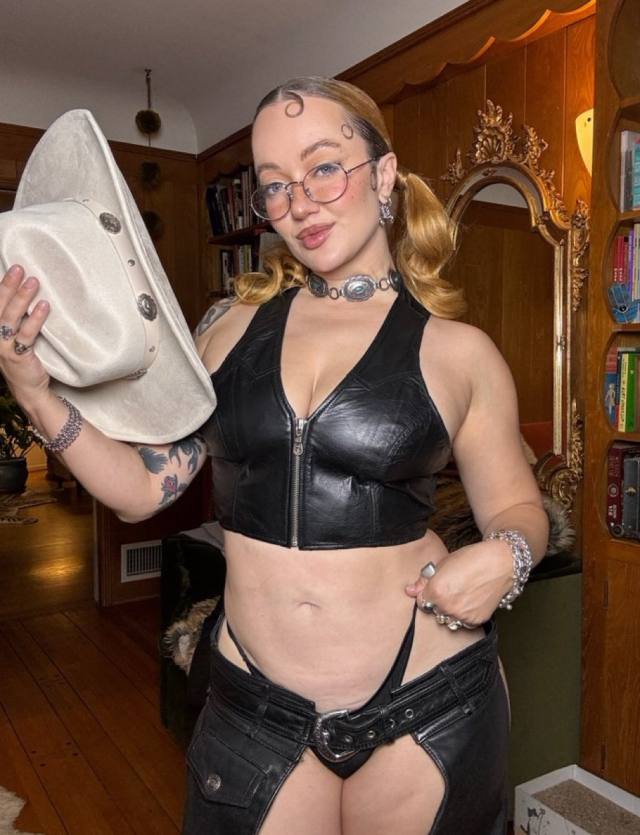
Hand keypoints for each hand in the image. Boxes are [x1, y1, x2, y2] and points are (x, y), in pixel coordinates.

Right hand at [0, 265, 50, 406]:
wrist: (29, 389)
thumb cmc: (24, 358)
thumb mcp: (15, 336)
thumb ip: (17, 318)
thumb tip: (29, 291)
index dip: (1, 286)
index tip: (10, 267)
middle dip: (8, 285)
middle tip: (19, 268)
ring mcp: (2, 347)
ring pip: (10, 318)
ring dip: (22, 298)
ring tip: (33, 281)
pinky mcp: (17, 357)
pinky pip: (26, 335)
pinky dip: (35, 319)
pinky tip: (44, 306)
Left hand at [405, 540, 513, 626]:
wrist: (500, 562)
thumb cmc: (470, 559)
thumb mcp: (442, 564)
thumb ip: (423, 581)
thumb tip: (409, 591)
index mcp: (435, 591)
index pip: (421, 602)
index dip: (427, 594)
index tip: (434, 589)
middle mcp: (447, 607)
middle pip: (434, 612)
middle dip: (438, 603)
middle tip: (450, 590)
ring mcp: (462, 616)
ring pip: (448, 620)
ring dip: (450, 612)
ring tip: (460, 596)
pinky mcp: (476, 621)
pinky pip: (464, 623)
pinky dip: (465, 615)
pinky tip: (470, 601)